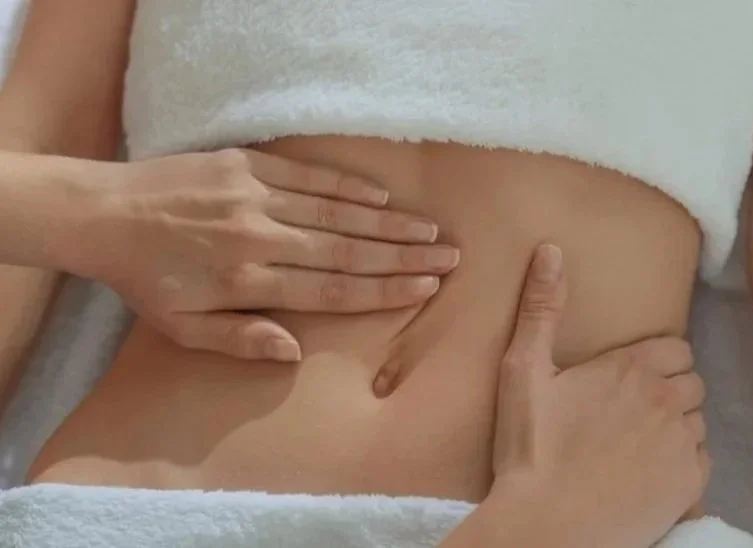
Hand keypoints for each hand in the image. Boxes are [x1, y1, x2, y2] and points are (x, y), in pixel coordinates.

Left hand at [74, 148, 458, 360]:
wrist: (103, 213)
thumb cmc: (145, 279)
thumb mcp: (183, 328)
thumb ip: (240, 340)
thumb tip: (295, 350)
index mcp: (247, 282)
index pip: (332, 289)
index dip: (383, 289)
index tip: (423, 289)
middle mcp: (259, 238)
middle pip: (347, 250)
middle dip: (403, 256)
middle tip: (447, 258)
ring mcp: (255, 196)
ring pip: (336, 212)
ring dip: (387, 222)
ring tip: (428, 231)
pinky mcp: (246, 165)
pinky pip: (308, 175)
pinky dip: (347, 186)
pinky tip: (381, 195)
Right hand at [488, 244, 709, 547]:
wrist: (548, 523)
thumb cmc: (531, 447)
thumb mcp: (523, 370)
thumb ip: (541, 309)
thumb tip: (550, 250)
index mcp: (633, 369)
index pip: (676, 348)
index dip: (654, 360)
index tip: (627, 377)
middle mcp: (668, 401)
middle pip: (689, 382)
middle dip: (666, 389)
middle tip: (627, 409)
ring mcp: (682, 445)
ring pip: (696, 420)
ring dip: (674, 424)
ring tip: (633, 441)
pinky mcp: (689, 484)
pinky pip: (700, 459)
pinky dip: (679, 460)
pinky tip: (643, 470)